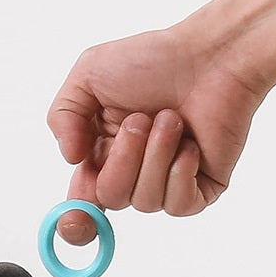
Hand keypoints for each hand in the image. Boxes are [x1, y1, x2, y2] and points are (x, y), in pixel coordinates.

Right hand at [48, 26, 265, 243]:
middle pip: (110, 199)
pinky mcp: (200, 190)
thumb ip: (62, 116)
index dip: (75, 221)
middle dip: (122, 158)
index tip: (74, 221)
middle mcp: (131, 174)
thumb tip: (70, 159)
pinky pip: (178, 204)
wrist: (214, 54)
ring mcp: (165, 184)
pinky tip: (190, 143)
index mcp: (101, 155)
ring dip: (155, 154)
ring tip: (171, 119)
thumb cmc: (156, 60)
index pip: (81, 204)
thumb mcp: (88, 75)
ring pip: (144, 201)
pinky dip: (180, 170)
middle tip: (140, 119)